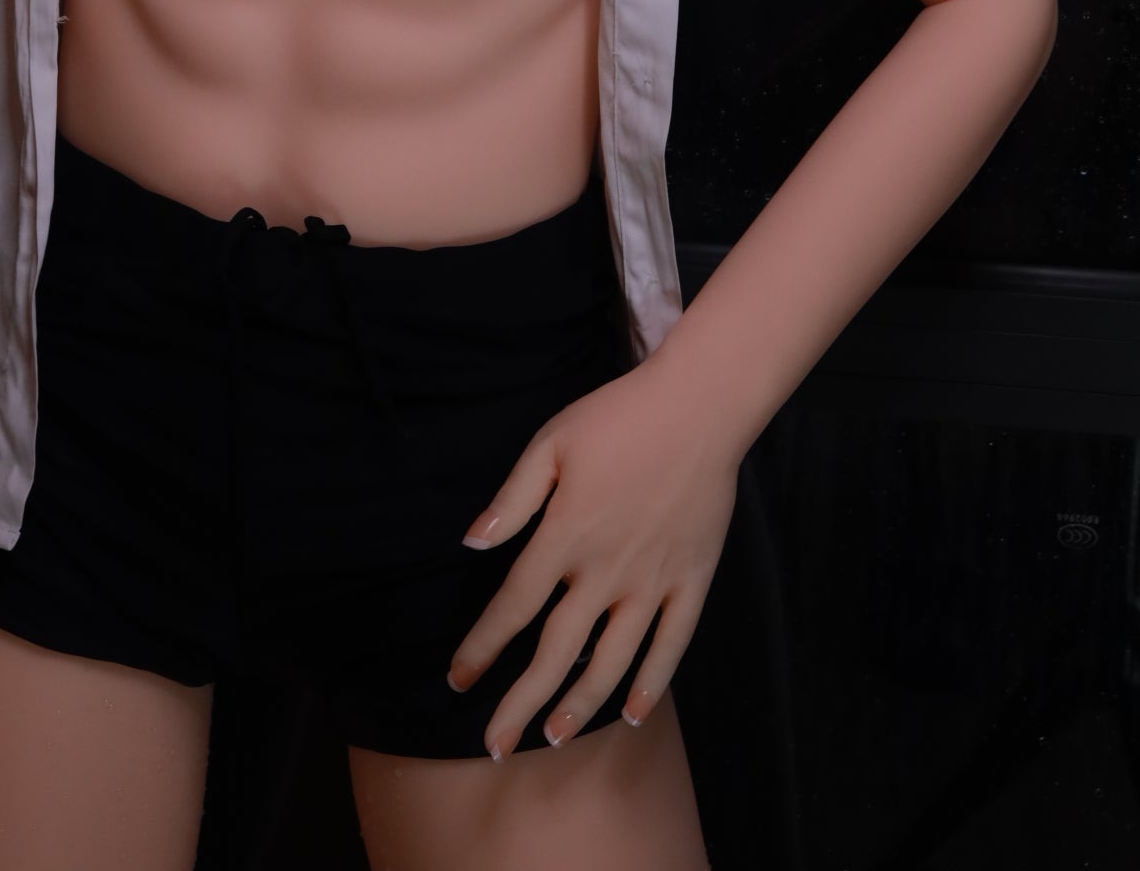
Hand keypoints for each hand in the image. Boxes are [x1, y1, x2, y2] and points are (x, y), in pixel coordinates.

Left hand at [444, 358, 738, 758]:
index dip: (482, 648)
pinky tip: (631, 712)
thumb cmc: (617, 418)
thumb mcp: (551, 444)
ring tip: (553, 738)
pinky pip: (670, 646)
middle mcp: (606, 572)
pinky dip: (650, 683)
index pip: (513, 606)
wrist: (697, 409)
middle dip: (520, 703)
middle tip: (494, 745)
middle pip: (556, 652)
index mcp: (566, 537)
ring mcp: (652, 582)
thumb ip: (512, 500)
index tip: (457, 680)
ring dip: (579, 704)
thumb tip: (472, 543)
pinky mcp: (691, 582)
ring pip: (611, 661)